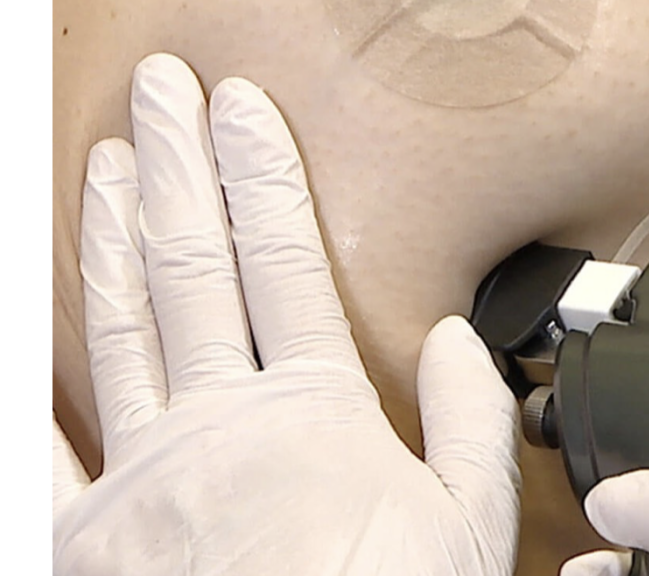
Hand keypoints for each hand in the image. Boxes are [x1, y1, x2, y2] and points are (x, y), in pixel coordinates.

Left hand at [52, 53, 519, 574]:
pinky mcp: (84, 537)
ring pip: (120, 323)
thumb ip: (470, 423)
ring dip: (111, 233)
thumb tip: (453, 342)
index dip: (260, 173)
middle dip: (178, 164)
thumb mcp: (469, 529)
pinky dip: (27, 374)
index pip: (281, 259)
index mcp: (314, 415)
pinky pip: (40, 440)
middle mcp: (220, 426)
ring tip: (108, 164)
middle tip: (169, 96)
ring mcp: (144, 476)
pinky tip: (25, 308)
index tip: (244, 111)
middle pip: (194, 263)